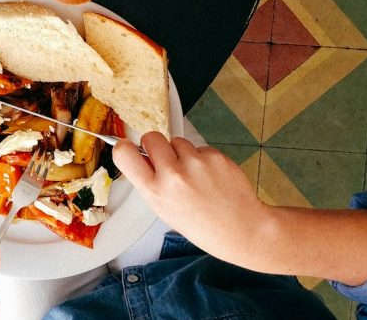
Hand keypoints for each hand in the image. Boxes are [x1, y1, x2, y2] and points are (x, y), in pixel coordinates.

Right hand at [114, 133, 272, 265]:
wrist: (241, 229)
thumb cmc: (202, 225)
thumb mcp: (164, 210)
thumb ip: (151, 182)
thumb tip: (142, 156)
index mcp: (155, 192)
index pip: (125, 154)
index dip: (124, 147)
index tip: (129, 148)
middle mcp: (173, 175)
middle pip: (151, 137)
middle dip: (155, 145)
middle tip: (166, 160)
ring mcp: (196, 163)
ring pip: (177, 141)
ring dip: (182, 153)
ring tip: (194, 175)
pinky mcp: (215, 156)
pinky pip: (199, 148)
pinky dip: (202, 158)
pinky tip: (211, 177)